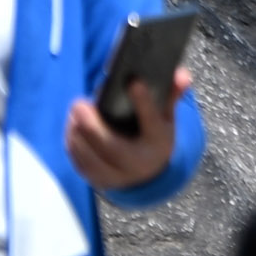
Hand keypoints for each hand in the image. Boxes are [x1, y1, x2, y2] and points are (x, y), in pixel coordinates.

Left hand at [69, 69, 185, 190]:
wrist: (148, 173)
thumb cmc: (154, 136)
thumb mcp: (166, 117)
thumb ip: (171, 94)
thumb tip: (182, 75)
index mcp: (159, 142)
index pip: (152, 121)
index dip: (144, 102)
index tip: (133, 81)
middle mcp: (139, 163)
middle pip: (112, 147)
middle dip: (92, 126)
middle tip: (79, 103)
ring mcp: (117, 176)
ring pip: (91, 157)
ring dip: (78, 133)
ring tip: (75, 112)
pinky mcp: (98, 180)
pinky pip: (80, 163)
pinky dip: (73, 144)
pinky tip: (72, 128)